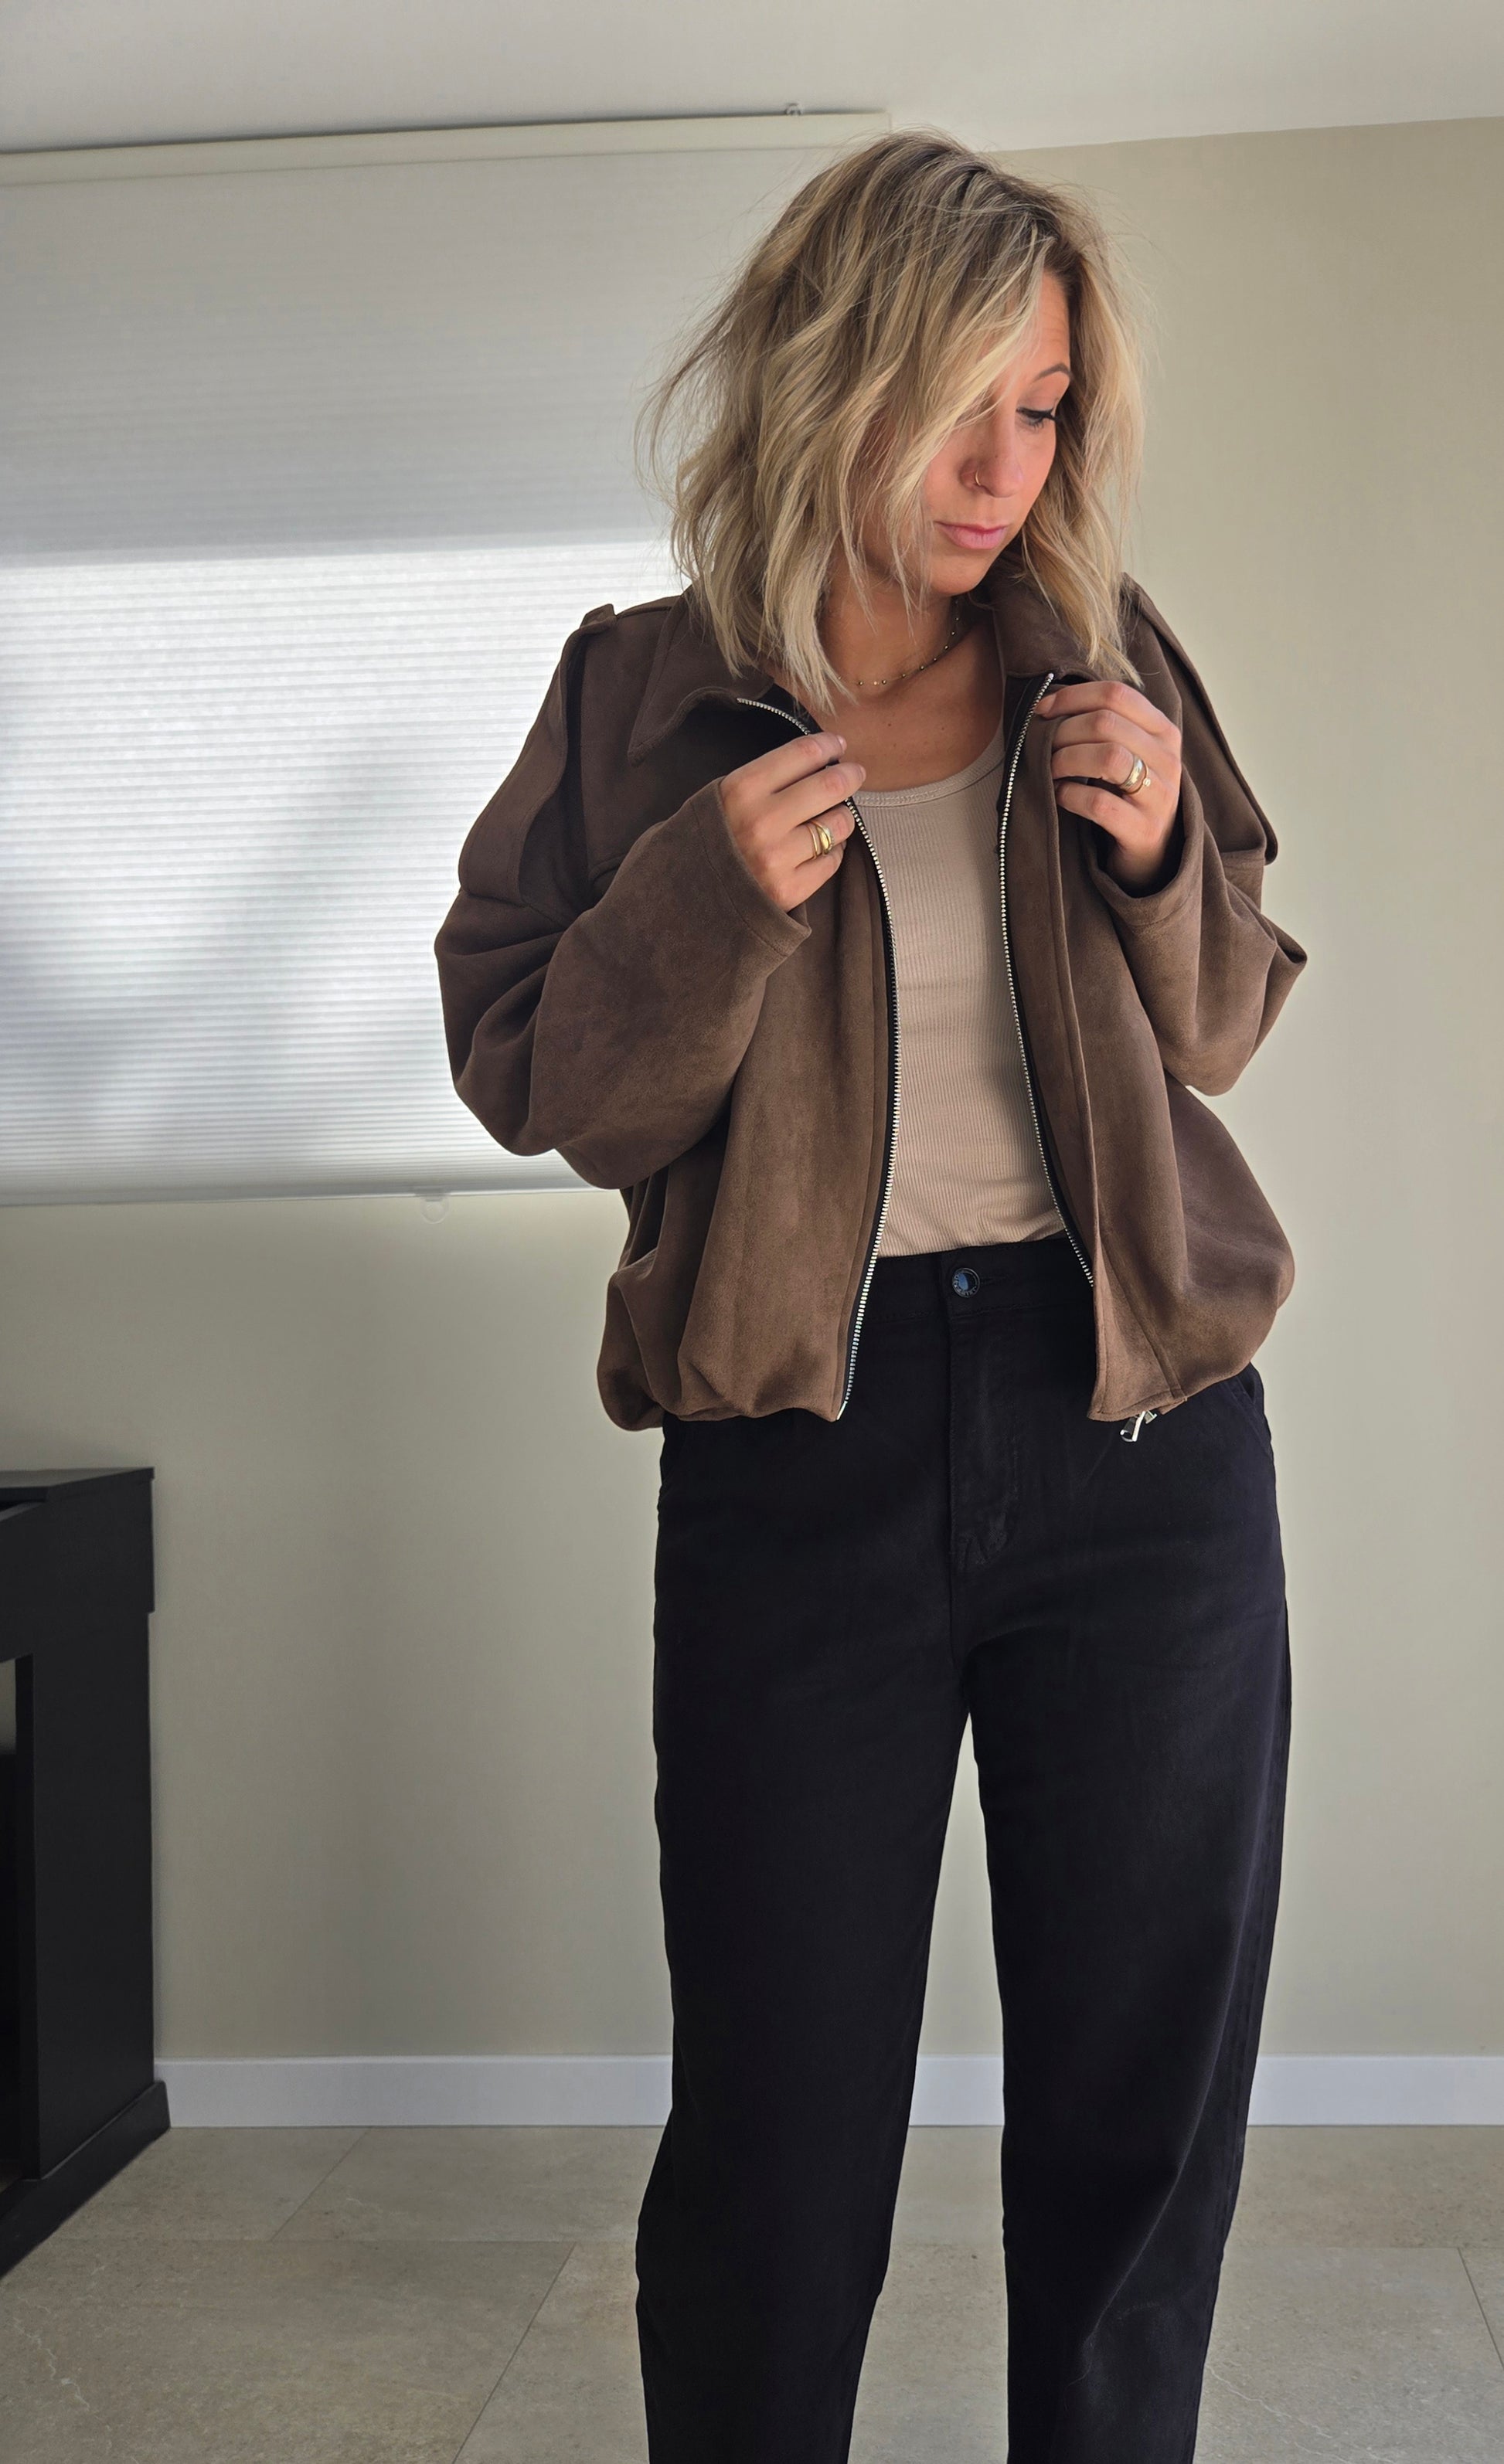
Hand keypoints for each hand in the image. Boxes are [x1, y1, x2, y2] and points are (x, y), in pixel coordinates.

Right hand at [718, 732, 864, 911]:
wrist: (689, 896)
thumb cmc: (713, 839)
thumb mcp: (723, 797)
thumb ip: (765, 778)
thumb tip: (817, 761)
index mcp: (742, 789)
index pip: (803, 754)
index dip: (828, 745)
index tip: (838, 745)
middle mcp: (762, 821)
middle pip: (830, 785)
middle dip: (850, 775)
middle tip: (855, 774)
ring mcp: (778, 858)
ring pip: (838, 824)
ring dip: (841, 817)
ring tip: (832, 818)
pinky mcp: (791, 889)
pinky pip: (832, 861)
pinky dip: (832, 851)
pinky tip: (820, 849)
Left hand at [1035, 680, 1182, 892]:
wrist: (1152, 854)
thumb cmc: (1128, 797)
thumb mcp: (1128, 754)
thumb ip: (1104, 727)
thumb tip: (1049, 704)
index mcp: (1163, 732)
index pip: (1117, 694)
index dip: (1073, 697)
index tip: (1043, 710)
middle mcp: (1167, 759)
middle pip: (1106, 723)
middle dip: (1064, 731)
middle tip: (1042, 745)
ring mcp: (1159, 796)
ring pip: (1109, 758)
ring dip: (1067, 759)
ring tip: (1050, 769)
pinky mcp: (1143, 829)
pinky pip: (1100, 803)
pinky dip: (1071, 795)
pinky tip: (1060, 795)